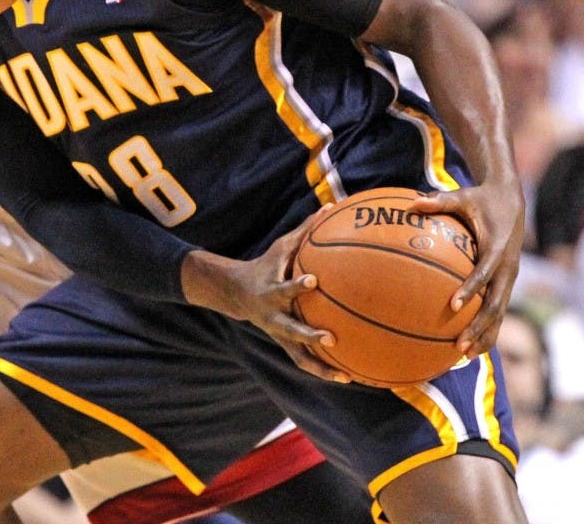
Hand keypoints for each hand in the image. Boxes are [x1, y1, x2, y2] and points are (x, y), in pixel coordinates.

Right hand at [181, 206, 350, 381]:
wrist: (236, 292)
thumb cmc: (266, 265)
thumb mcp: (281, 247)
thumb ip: (306, 231)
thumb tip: (331, 208)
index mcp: (272, 290)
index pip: (284, 287)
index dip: (297, 285)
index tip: (314, 280)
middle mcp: (274, 315)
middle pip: (290, 328)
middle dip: (309, 334)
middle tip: (331, 338)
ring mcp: (278, 333)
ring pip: (298, 354)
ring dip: (320, 366)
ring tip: (344, 375)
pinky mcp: (284, 344)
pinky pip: (303, 361)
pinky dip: (323, 370)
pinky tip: (346, 376)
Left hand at [408, 181, 523, 359]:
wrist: (511, 201)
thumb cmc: (481, 199)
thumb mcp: (462, 196)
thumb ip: (439, 200)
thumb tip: (411, 202)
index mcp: (497, 248)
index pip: (483, 274)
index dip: (470, 290)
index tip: (453, 306)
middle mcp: (506, 268)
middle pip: (495, 304)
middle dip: (479, 327)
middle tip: (459, 345)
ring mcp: (508, 278)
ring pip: (500, 313)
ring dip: (485, 335)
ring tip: (464, 356)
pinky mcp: (506, 283)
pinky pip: (498, 309)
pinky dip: (487, 328)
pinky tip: (471, 346)